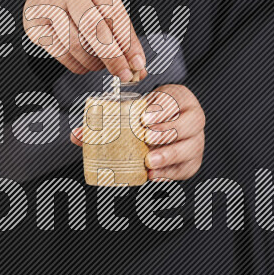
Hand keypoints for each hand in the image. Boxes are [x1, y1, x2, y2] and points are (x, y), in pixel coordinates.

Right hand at [23, 0, 146, 81]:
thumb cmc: (81, 1)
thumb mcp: (103, 6)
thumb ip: (121, 33)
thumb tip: (137, 66)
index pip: (115, 15)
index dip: (128, 43)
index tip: (138, 64)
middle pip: (94, 28)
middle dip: (112, 57)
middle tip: (122, 74)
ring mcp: (48, 4)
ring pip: (75, 44)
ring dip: (93, 62)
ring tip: (100, 65)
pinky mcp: (34, 24)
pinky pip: (60, 52)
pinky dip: (76, 65)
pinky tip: (83, 64)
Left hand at [71, 84, 205, 181]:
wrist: (163, 129)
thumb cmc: (146, 118)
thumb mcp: (132, 111)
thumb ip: (106, 121)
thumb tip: (77, 135)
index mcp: (179, 98)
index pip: (175, 99)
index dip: (161, 108)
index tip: (144, 118)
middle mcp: (193, 117)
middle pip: (189, 123)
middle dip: (167, 131)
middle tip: (146, 138)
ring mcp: (196, 140)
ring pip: (191, 147)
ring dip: (170, 155)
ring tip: (150, 162)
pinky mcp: (193, 161)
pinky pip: (186, 168)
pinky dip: (170, 174)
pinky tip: (155, 176)